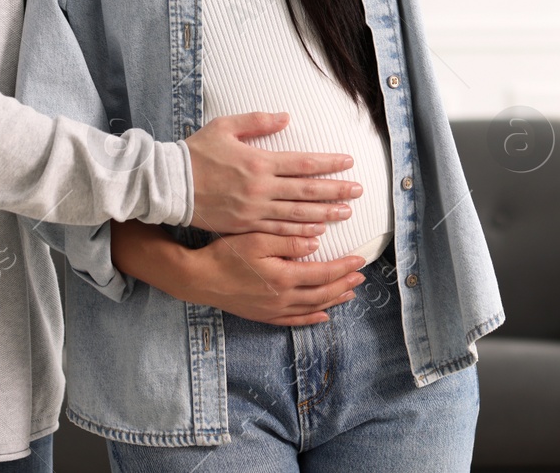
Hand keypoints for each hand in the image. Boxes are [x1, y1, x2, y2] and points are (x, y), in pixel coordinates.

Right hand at [184, 110, 361, 235]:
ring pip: (297, 213)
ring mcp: (253, 210)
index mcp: (259, 161)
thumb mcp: (224, 127)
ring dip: (324, 213)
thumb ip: (257, 121)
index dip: (329, 163)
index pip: (303, 163)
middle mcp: (261, 188)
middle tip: (358, 191)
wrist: (169, 185)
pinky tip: (317, 232)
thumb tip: (285, 117)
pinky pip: (279, 230)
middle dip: (335, 191)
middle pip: (307, 190)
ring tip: (345, 213)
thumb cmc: (196, 152)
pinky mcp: (244, 226)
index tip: (349, 163)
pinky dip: (300, 231)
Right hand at [188, 232, 366, 325]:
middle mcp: (282, 298)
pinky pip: (294, 321)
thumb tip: (316, 243)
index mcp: (284, 277)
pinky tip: (322, 316)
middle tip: (361, 277)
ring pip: (312, 308)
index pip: (323, 273)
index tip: (359, 260)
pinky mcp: (263, 316)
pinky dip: (311, 319)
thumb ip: (288, 240)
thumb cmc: (225, 254)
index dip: (343, 268)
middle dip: (344, 285)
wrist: (199, 279)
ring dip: (333, 300)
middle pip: (322, 293)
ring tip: (350, 293)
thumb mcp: (257, 238)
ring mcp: (273, 310)